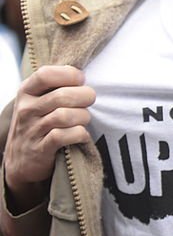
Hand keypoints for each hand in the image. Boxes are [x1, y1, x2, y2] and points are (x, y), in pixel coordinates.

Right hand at [4, 66, 94, 212]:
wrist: (21, 162)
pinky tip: (81, 135)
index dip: (70, 75)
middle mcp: (27, 109)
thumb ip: (56, 86)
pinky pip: (66, 135)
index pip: (46, 74)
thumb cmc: (39, 124)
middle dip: (85, 97)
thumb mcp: (39, 101)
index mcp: (27, 92)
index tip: (81, 81)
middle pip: (63, 96)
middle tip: (88, 103)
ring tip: (83, 120)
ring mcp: (32, 130)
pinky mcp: (41, 149)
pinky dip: (80, 134)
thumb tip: (81, 73)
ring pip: (66, 116)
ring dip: (83, 117)